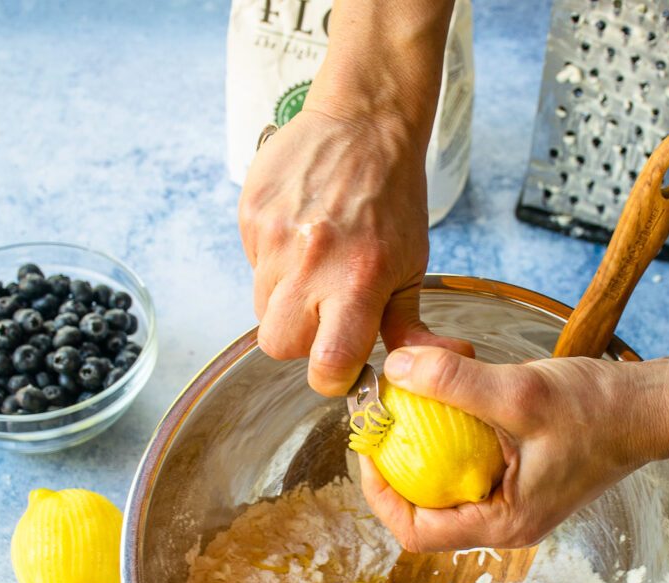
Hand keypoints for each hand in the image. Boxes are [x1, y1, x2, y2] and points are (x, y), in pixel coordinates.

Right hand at [238, 108, 470, 396]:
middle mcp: (312, 261)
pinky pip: (253, 264)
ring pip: (262, 308)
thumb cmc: (394, 200)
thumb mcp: (411, 267)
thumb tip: (417, 370)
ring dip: (285, 302)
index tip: (340, 365)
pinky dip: (273, 262)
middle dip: (300, 342)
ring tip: (314, 266)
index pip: (325, 363)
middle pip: (279, 345)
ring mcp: (275, 237)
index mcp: (357, 279)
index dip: (330, 376)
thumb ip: (407, 327)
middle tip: (323, 314)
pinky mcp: (251, 215)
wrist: (365, 121)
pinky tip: (299, 236)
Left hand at [359, 345, 668, 550]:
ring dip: (423, 440)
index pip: (418, 532)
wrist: (651, 407)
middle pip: (424, 508)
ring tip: (413, 394)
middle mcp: (503, 520)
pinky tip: (448, 389)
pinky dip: (450, 429)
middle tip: (381, 417)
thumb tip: (396, 369)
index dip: (381, 495)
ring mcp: (511, 499)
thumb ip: (456, 384)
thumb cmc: (599, 409)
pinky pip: (466, 460)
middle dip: (396, 463)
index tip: (368, 450)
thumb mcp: (522, 393)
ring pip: (443, 481)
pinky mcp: (516, 474)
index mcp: (503, 522)